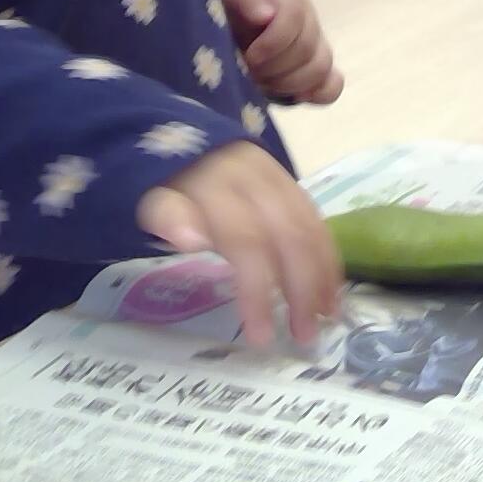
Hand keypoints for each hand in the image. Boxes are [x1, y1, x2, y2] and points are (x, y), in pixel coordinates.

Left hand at [139, 142, 340, 351]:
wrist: (189, 145)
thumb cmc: (170, 187)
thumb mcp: (153, 198)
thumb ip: (169, 216)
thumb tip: (191, 240)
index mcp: (218, 186)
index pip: (245, 241)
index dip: (257, 291)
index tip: (261, 336)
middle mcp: (256, 180)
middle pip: (290, 236)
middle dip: (301, 289)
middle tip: (304, 335)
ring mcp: (280, 180)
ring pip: (311, 228)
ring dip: (322, 277)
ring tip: (325, 318)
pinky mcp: (294, 185)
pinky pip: (319, 222)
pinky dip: (328, 258)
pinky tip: (329, 289)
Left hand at [223, 0, 342, 104]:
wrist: (233, 21)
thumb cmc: (229, 9)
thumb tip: (265, 15)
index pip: (295, 15)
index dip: (274, 42)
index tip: (248, 57)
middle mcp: (307, 17)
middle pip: (307, 48)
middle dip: (274, 68)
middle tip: (248, 72)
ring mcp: (317, 44)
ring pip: (321, 68)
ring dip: (289, 84)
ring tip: (262, 84)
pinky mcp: (318, 68)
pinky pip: (333, 84)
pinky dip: (317, 93)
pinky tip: (295, 96)